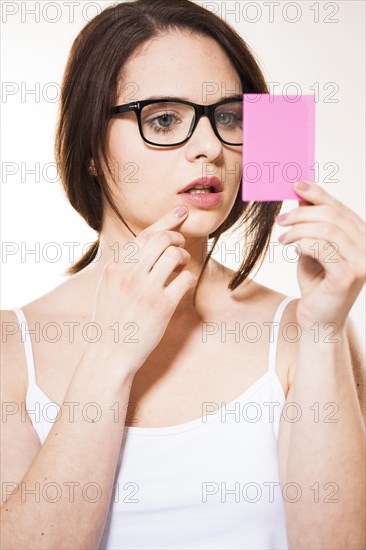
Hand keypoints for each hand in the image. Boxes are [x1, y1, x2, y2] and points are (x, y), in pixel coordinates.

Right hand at [89, 207, 196, 374]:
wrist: (110, 354)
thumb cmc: (111, 320)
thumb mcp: (108, 287)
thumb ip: (123, 266)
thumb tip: (145, 244)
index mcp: (114, 267)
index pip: (143, 235)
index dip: (166, 220)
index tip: (181, 212)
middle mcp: (128, 275)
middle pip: (161, 240)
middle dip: (177, 238)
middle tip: (181, 246)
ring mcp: (145, 290)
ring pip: (174, 255)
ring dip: (184, 257)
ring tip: (181, 266)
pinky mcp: (162, 306)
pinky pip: (184, 279)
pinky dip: (189, 277)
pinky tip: (185, 282)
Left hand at [276, 180, 365, 330]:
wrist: (318, 319)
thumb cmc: (317, 284)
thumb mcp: (313, 248)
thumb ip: (313, 225)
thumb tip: (302, 197)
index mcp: (362, 237)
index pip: (340, 208)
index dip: (318, 194)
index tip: (296, 185)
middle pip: (333, 216)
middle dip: (302, 214)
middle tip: (280, 219)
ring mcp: (362, 262)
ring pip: (327, 230)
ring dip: (298, 230)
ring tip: (282, 237)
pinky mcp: (349, 276)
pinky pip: (323, 248)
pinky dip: (304, 244)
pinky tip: (293, 248)